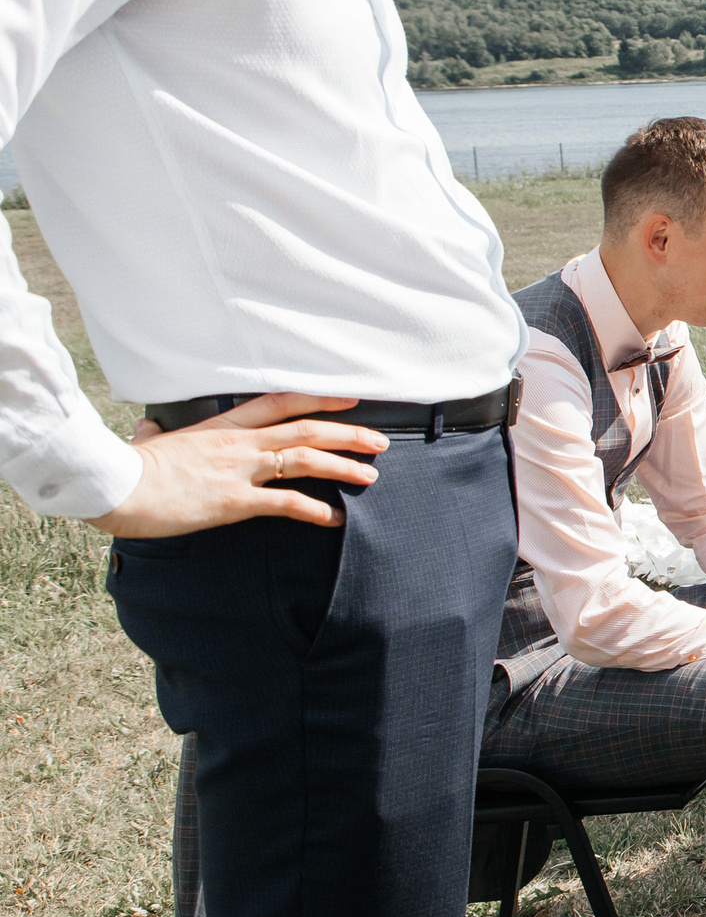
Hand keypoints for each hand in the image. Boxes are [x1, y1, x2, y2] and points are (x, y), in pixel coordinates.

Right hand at [94, 394, 384, 536]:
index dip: (321, 398)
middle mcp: (239, 443)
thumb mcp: (147, 441)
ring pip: (305, 460)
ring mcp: (240, 471)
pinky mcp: (234, 502)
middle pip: (307, 429)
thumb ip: (155, 433)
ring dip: (343, 467)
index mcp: (223, 426)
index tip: (352, 398)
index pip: (281, 402)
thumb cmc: (128, 466)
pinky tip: (335, 518)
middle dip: (349, 433)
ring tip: (370, 476)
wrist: (114, 484)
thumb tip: (146, 427)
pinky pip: (285, 504)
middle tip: (380, 441)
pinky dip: (315, 510)